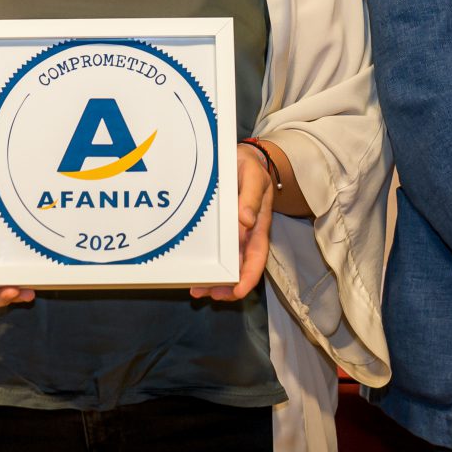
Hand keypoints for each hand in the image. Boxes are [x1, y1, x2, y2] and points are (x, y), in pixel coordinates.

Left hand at [191, 143, 274, 301]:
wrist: (240, 157)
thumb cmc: (249, 167)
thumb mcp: (254, 175)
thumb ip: (251, 195)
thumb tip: (246, 220)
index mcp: (258, 225)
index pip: (257, 257)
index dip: (249, 276)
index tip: (239, 291)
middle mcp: (245, 235)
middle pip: (240, 268)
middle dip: (228, 287)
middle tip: (209, 294)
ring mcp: (232, 235)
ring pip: (226, 265)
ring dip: (214, 281)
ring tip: (197, 292)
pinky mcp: (218, 231)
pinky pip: (214, 253)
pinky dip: (206, 266)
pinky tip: (193, 275)